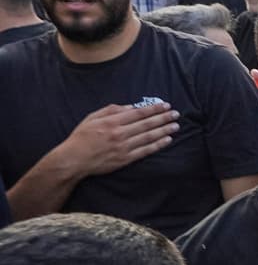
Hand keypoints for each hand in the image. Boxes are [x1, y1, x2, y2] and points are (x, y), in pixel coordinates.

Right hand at [57, 102, 178, 176]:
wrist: (73, 159)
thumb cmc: (81, 137)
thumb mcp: (92, 118)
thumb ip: (111, 110)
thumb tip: (131, 107)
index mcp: (112, 122)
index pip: (138, 113)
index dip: (154, 109)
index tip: (166, 105)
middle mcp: (119, 134)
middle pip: (147, 124)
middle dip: (163, 118)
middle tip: (176, 114)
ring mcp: (123, 147)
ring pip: (148, 137)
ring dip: (164, 130)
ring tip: (176, 126)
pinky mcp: (125, 159)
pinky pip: (145, 151)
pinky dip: (157, 145)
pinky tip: (167, 140)